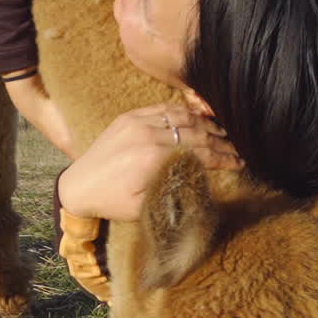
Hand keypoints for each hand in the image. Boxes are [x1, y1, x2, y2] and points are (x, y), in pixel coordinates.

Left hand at [58, 103, 240, 221]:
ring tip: (222, 133)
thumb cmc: (111, 203)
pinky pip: (163, 109)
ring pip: (182, 117)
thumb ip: (173, 193)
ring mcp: (137, 122)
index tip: (239, 162)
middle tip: (237, 148)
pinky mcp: (129, 117)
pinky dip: (183, 113)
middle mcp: (146, 135)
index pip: (198, 153)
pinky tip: (197, 119)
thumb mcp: (144, 208)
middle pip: (195, 134)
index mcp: (151, 159)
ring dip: (205, 124)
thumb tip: (202, 184)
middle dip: (220, 142)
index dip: (222, 158)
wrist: (78, 186)